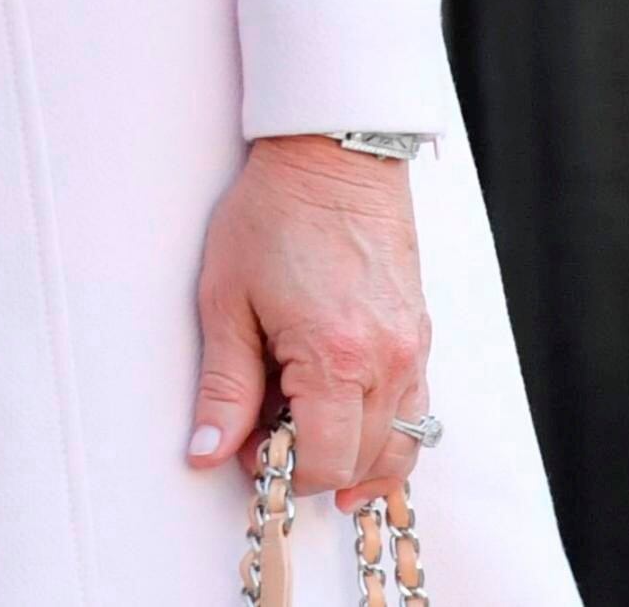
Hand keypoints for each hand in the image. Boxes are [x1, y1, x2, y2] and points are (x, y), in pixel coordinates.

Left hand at [190, 135, 429, 519]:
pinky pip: (417, 412)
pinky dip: (385, 434)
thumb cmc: (273, 216)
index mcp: (336, 358)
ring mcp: (413, 352)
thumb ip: (224, 386)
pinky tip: (347, 427)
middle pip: (361, 462)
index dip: (279, 471)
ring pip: (401, 447)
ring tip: (309, 448)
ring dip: (356, 462)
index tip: (247, 451)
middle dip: (312, 467)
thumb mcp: (227, 300)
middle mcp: (387, 362)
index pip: (322, 462)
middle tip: (266, 437)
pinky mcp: (420, 338)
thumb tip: (208, 453)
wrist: (331, 157)